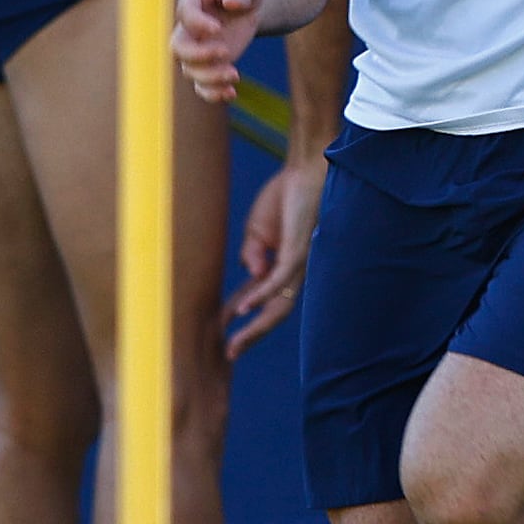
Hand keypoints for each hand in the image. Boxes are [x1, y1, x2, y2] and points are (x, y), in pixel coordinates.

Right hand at [174, 0, 271, 101]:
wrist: (250, 1)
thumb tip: (232, 2)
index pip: (185, 13)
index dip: (197, 23)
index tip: (219, 28)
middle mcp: (189, 25)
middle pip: (178, 46)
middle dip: (198, 55)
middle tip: (225, 52)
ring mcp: (197, 46)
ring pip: (189, 69)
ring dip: (210, 77)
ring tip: (235, 75)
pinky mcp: (209, 63)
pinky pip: (201, 84)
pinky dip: (212, 93)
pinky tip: (231, 93)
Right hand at [226, 155, 325, 357]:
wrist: (305, 170)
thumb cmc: (285, 196)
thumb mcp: (257, 230)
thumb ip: (252, 254)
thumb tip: (251, 275)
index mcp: (279, 266)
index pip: (256, 298)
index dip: (237, 313)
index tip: (218, 328)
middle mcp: (293, 271)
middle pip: (272, 312)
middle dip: (250, 335)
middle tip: (229, 354)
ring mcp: (298, 264)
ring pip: (279, 306)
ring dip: (255, 327)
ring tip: (235, 343)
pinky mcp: (299, 252)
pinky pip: (279, 281)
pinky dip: (261, 296)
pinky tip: (245, 308)